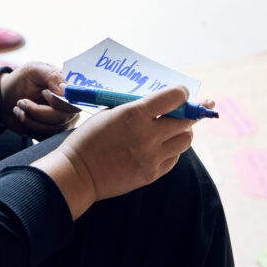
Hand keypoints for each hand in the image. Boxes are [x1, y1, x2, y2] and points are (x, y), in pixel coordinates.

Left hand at [0, 62, 80, 139]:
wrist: (6, 96)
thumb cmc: (23, 80)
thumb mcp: (34, 69)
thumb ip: (51, 75)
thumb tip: (65, 89)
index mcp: (70, 88)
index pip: (77, 100)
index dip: (61, 101)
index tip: (44, 93)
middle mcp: (71, 105)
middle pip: (64, 117)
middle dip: (38, 111)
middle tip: (22, 101)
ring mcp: (63, 121)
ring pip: (53, 129)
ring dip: (30, 119)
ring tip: (19, 106)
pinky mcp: (53, 132)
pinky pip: (44, 137)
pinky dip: (28, 127)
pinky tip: (21, 115)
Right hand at [33, 86, 195, 218]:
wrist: (78, 173)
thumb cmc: (89, 139)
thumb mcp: (110, 113)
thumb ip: (136, 107)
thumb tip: (160, 101)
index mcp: (135, 114)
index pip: (175, 97)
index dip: (182, 93)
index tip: (182, 93)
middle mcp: (148, 135)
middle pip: (187, 120)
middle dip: (188, 112)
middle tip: (187, 110)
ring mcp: (152, 157)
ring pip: (185, 140)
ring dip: (181, 132)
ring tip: (170, 130)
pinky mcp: (152, 174)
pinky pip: (174, 158)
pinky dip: (171, 150)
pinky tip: (159, 147)